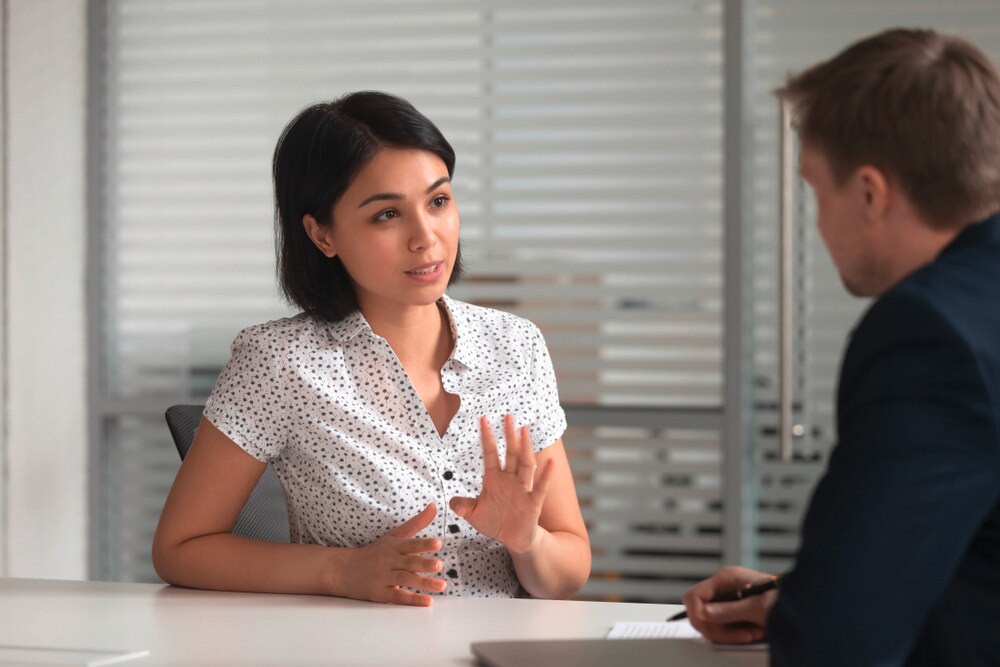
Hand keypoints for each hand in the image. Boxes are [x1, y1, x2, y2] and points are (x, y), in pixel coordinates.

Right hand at [331, 503, 445, 605]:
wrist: (344, 570)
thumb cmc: (374, 552)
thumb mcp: (393, 535)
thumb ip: (416, 523)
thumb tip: (434, 506)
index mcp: (394, 546)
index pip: (410, 544)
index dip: (423, 544)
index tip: (438, 543)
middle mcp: (389, 561)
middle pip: (408, 562)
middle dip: (424, 564)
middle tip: (439, 565)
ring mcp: (384, 577)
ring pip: (405, 579)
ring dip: (423, 583)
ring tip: (441, 586)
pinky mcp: (380, 593)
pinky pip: (397, 596)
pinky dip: (412, 600)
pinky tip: (427, 601)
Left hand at [449, 415, 553, 552]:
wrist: (512, 538)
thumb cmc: (495, 521)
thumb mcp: (474, 514)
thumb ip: (463, 506)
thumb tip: (451, 502)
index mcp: (494, 478)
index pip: (490, 454)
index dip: (487, 437)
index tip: (483, 419)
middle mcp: (509, 479)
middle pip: (510, 453)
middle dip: (508, 435)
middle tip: (508, 416)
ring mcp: (522, 489)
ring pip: (525, 464)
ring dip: (525, 448)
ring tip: (525, 430)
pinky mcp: (533, 502)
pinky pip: (540, 487)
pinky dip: (546, 475)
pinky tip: (552, 463)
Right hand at [682, 566, 777, 643]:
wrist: (802, 607)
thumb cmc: (784, 600)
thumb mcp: (755, 608)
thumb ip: (727, 611)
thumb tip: (703, 614)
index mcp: (726, 578)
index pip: (694, 596)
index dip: (696, 613)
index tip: (708, 625)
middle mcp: (723, 589)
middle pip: (700, 614)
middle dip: (718, 629)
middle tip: (741, 634)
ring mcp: (727, 601)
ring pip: (710, 625)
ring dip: (730, 634)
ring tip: (753, 633)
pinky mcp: (733, 614)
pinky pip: (722, 629)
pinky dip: (736, 636)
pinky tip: (753, 632)